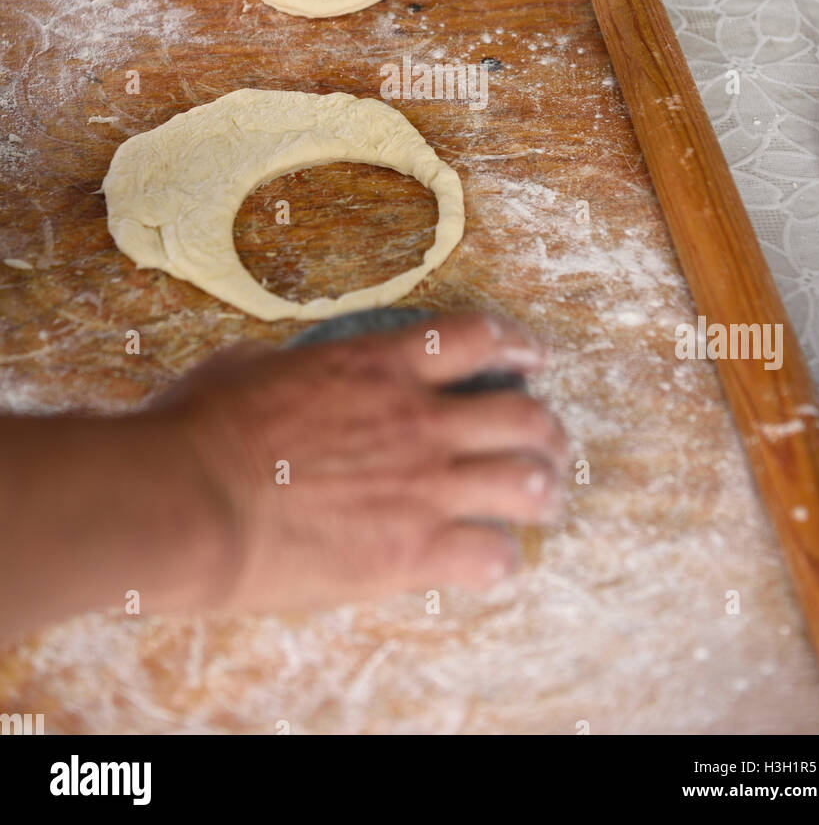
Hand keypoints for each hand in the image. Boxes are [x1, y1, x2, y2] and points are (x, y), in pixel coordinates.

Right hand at [160, 312, 567, 614]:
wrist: (189, 502)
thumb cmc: (201, 429)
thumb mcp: (248, 367)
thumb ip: (290, 366)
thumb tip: (281, 368)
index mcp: (378, 366)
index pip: (476, 338)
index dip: (516, 344)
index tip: (532, 356)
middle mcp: (417, 420)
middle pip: (523, 414)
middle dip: (547, 429)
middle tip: (549, 442)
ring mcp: (422, 486)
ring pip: (526, 480)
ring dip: (543, 489)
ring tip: (543, 498)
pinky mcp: (411, 551)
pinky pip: (491, 556)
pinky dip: (501, 558)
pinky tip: (493, 560)